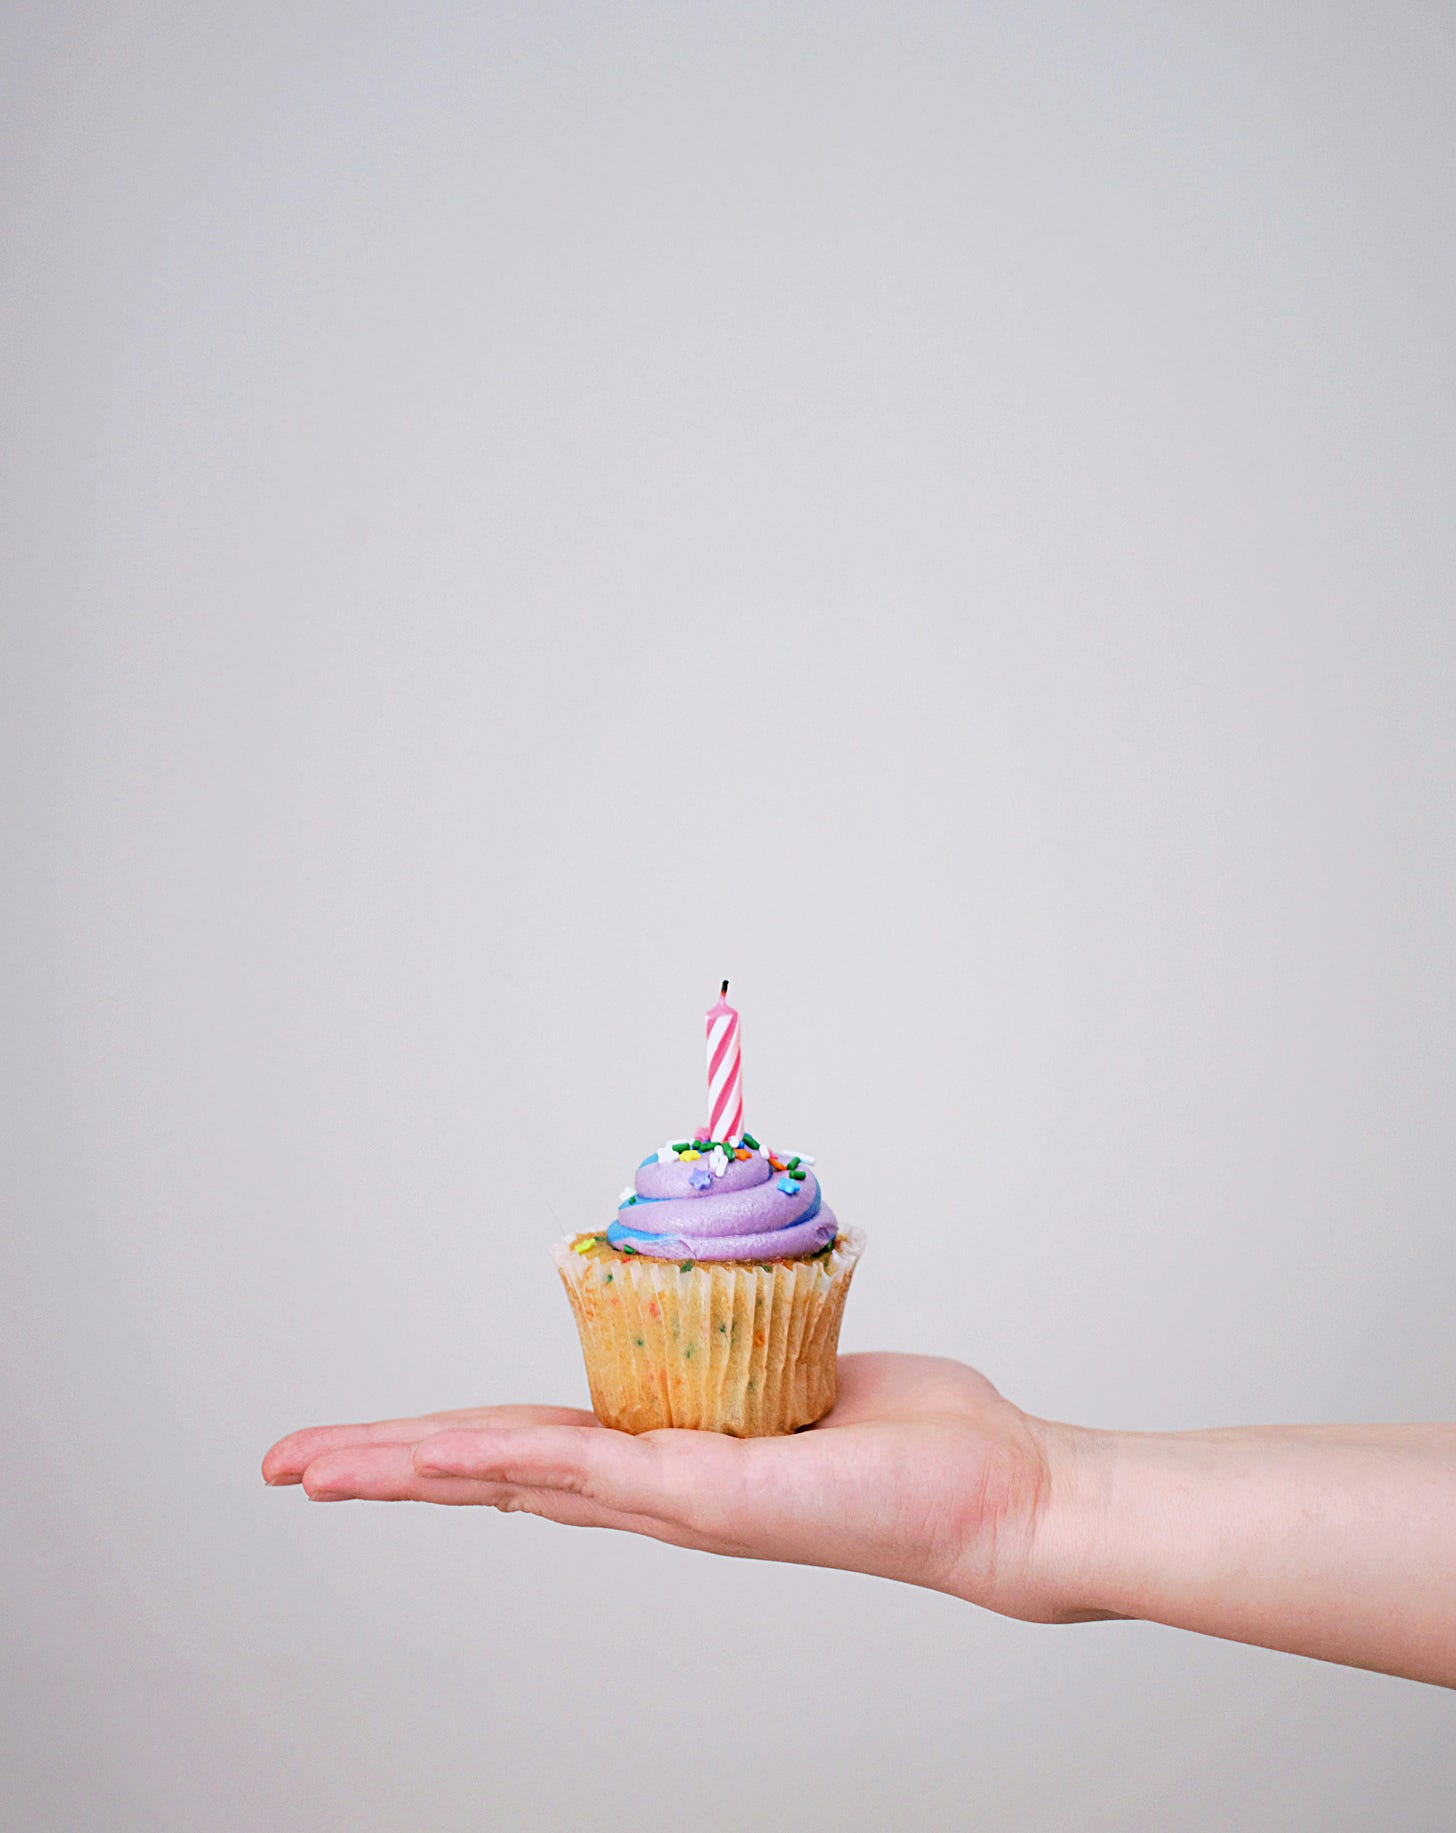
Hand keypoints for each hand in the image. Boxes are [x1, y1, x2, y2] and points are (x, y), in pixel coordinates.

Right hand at [262, 1352, 1075, 1620]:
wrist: (1001, 1498)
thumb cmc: (925, 1440)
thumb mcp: (811, 1368)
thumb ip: (754, 1348)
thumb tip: (732, 1303)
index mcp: (674, 1457)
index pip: (534, 1445)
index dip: (445, 1443)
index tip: (374, 1440)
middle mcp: (659, 1491)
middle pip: (496, 1470)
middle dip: (387, 1468)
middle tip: (290, 1465)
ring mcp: (676, 1502)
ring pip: (514, 1474)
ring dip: (408, 1468)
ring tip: (317, 1467)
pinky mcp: (711, 1499)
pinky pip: (587, 1468)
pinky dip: (499, 1459)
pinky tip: (429, 1458)